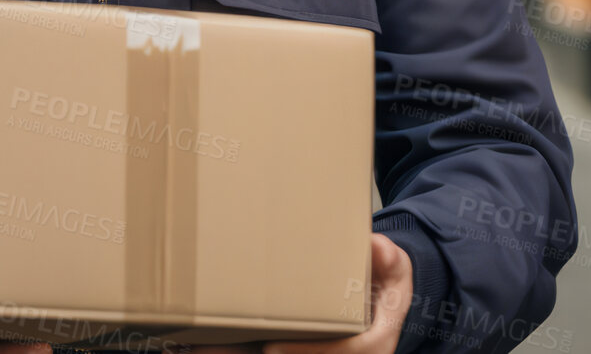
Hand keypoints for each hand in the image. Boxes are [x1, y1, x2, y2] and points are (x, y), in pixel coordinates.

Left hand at [172, 234, 413, 353]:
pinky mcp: (300, 349)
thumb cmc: (386, 283)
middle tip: (213, 349)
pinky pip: (266, 350)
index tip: (274, 348)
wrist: (383, 299)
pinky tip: (200, 343)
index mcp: (371, 344)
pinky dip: (237, 347)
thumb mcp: (395, 268)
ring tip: (194, 347)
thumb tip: (378, 248)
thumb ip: (388, 259)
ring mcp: (321, 352)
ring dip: (236, 353)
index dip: (310, 353)